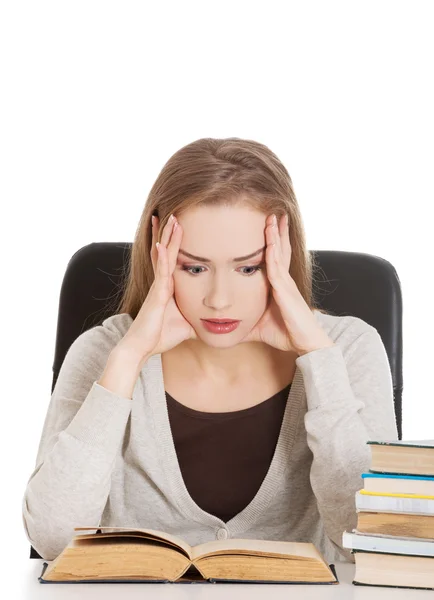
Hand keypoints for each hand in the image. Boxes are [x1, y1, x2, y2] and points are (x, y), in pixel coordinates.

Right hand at [120, 213, 196, 361]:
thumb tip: (216, 322)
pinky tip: (161, 244)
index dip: (174, 243)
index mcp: (168, 287)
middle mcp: (162, 283)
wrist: (142, 347)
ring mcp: (158, 287)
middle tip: (174, 212)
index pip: (172, 259)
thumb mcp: (187, 324)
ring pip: (163, 256)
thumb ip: (199, 318)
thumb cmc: (162, 336)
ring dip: (167, 237)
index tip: (178, 226)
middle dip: (169, 232)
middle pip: (166, 252)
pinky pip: (161, 272)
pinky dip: (162, 257)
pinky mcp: (157, 295)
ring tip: (171, 218)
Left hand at [240, 214, 334, 355]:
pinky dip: (274, 249)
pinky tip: (271, 238)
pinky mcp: (285, 289)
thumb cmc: (284, 333)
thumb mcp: (257, 325)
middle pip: (280, 250)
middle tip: (272, 212)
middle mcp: (283, 281)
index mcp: (278, 286)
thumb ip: (243, 321)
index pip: (274, 259)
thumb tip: (224, 327)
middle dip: (276, 231)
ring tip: (273, 216)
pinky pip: (276, 265)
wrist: (304, 343)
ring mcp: (285, 283)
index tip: (267, 227)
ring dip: (275, 234)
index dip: (272, 243)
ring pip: (279, 252)